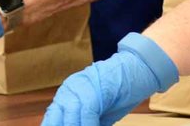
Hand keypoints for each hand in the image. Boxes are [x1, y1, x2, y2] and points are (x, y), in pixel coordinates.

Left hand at [42, 33, 178, 125]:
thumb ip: (83, 122)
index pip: (52, 120)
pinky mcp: (93, 85)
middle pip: (57, 120)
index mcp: (66, 95)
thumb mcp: (97, 112)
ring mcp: (80, 86)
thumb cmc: (119, 93)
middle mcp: (68, 89)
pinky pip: (86, 111)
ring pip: (70, 117)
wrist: (138, 69)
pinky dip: (89, 124)